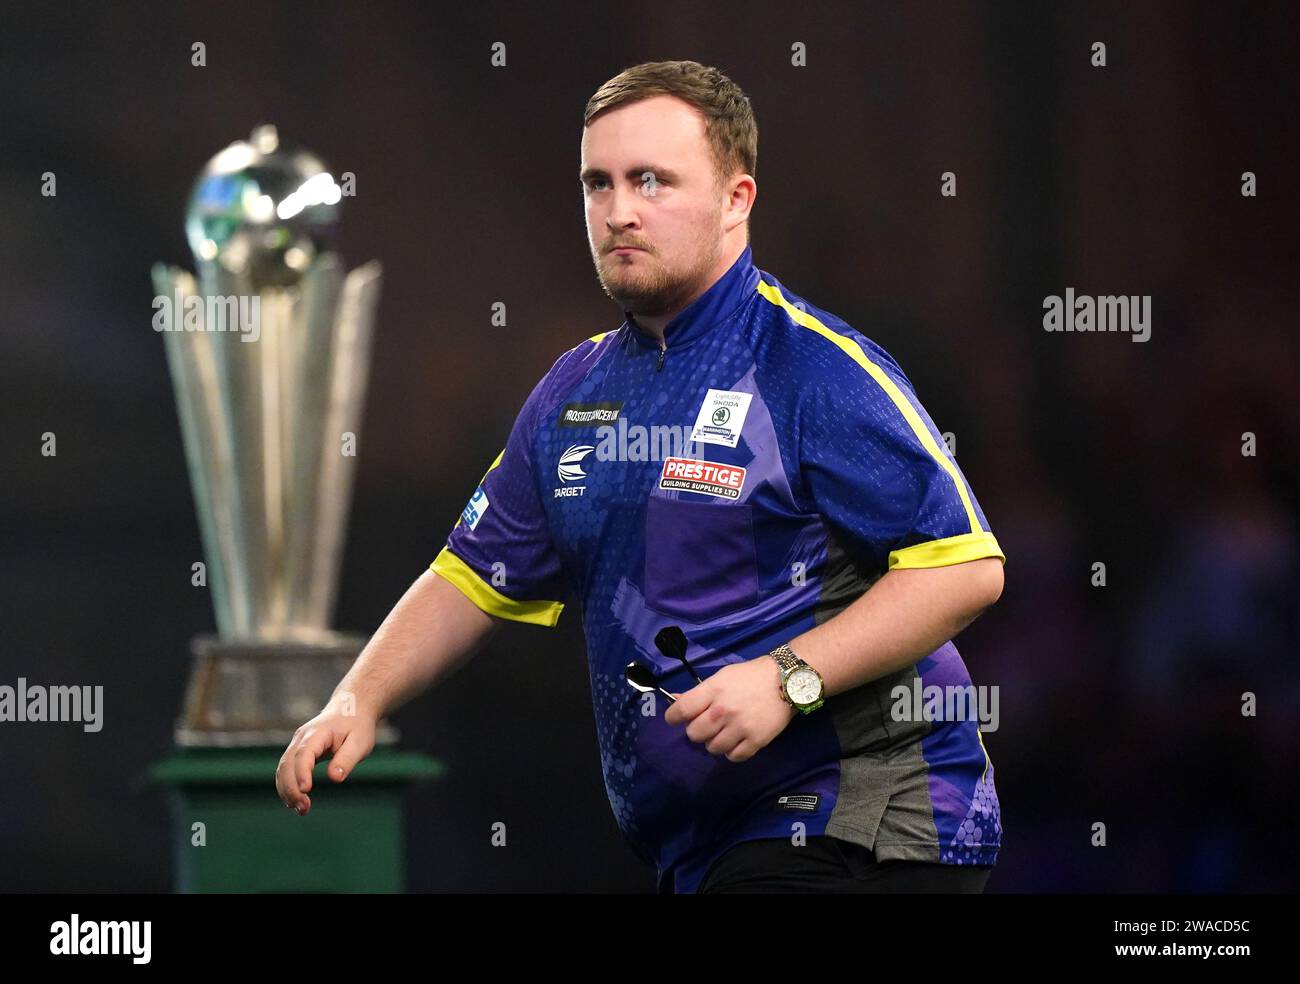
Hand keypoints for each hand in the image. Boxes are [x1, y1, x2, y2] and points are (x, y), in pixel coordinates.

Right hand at [275, 696, 376, 815]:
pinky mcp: (298, 753)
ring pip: (283, 769)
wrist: (351, 709)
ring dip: (287, 791)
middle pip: (287, 764)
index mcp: (317, 732)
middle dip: (291, 788)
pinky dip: (288, 787)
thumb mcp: (360, 741)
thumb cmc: (357, 726)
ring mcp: (297, 745)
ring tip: (301, 810)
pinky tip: (296, 802)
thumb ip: (347, 759)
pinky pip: (286, 771)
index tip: (306, 790)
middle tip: (303, 809)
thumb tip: (334, 778)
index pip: (304, 754)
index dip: (302, 773)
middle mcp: (301, 738)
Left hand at [663, 655, 796, 762]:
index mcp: (713, 691)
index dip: (673, 717)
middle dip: (697, 730)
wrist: (785, 680)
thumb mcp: (721, 676)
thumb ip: (698, 692)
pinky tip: (737, 740)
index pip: (680, 711)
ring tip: (726, 731)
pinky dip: (732, 751)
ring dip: (715, 741)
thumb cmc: (750, 676)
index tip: (676, 719)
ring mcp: (740, 727)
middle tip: (708, 724)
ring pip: (712, 748)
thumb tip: (674, 700)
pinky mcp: (756, 741)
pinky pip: (733, 757)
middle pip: (694, 734)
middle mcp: (723, 711)